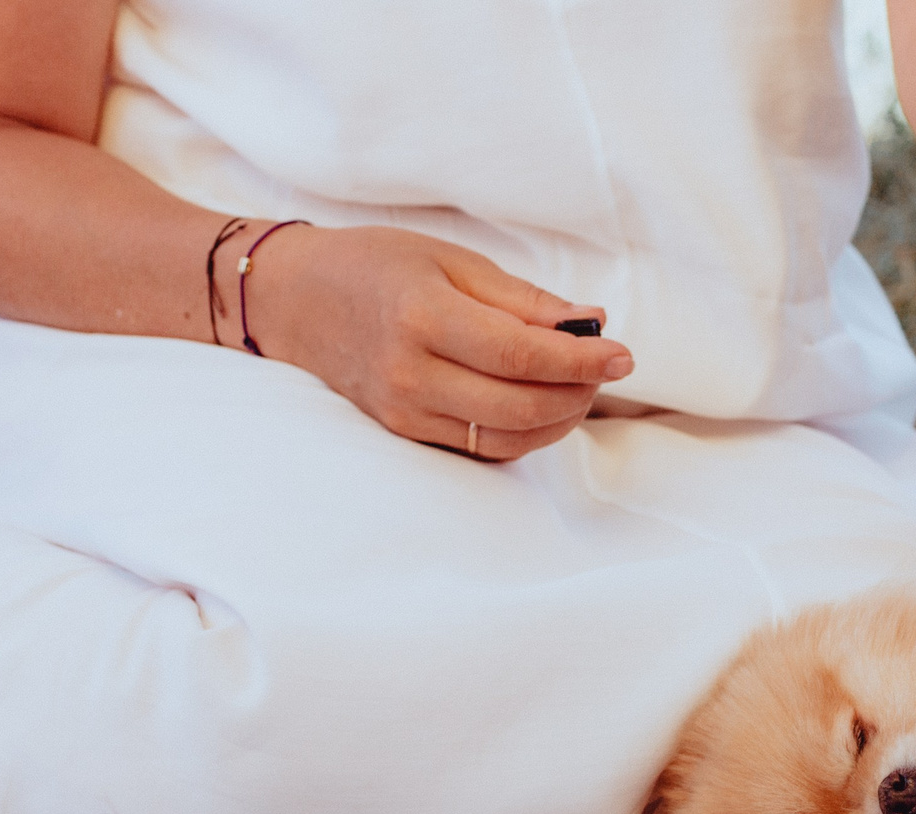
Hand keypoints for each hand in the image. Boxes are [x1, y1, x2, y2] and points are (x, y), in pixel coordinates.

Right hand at [241, 224, 633, 460]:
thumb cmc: (375, 267)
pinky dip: (525, 434)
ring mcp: (405, 412)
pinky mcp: (406, 433)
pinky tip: (539, 405)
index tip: (622, 354)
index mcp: (422, 317)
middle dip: (579, 392)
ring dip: (559, 419)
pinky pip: (484, 450)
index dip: (581, 360)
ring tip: (576, 386)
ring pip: (509, 439)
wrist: (293, 299)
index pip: (521, 354)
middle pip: (522, 407)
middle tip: (603, 368)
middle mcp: (410, 374)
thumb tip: (589, 323)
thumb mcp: (449, 260)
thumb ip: (522, 299)